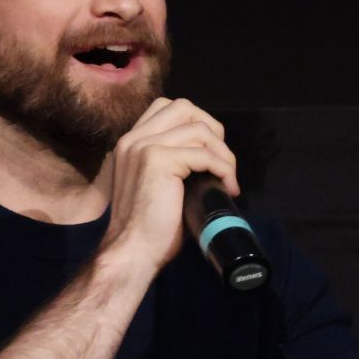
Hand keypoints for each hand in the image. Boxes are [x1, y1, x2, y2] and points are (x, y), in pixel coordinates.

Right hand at [97, 97, 239, 278]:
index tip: (209, 153)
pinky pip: (204, 154)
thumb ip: (169, 162)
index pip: (167, 107)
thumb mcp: (154, 183)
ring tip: (228, 179)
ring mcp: (144, 146)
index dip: (196, 123)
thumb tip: (205, 155)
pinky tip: (227, 187)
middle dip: (212, 130)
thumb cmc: (147, 228)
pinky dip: (223, 168)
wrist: (132, 251)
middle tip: (222, 161)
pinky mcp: (158, 160)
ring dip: (223, 154)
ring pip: (200, 130)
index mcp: (130, 141)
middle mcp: (134, 138)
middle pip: (184, 108)